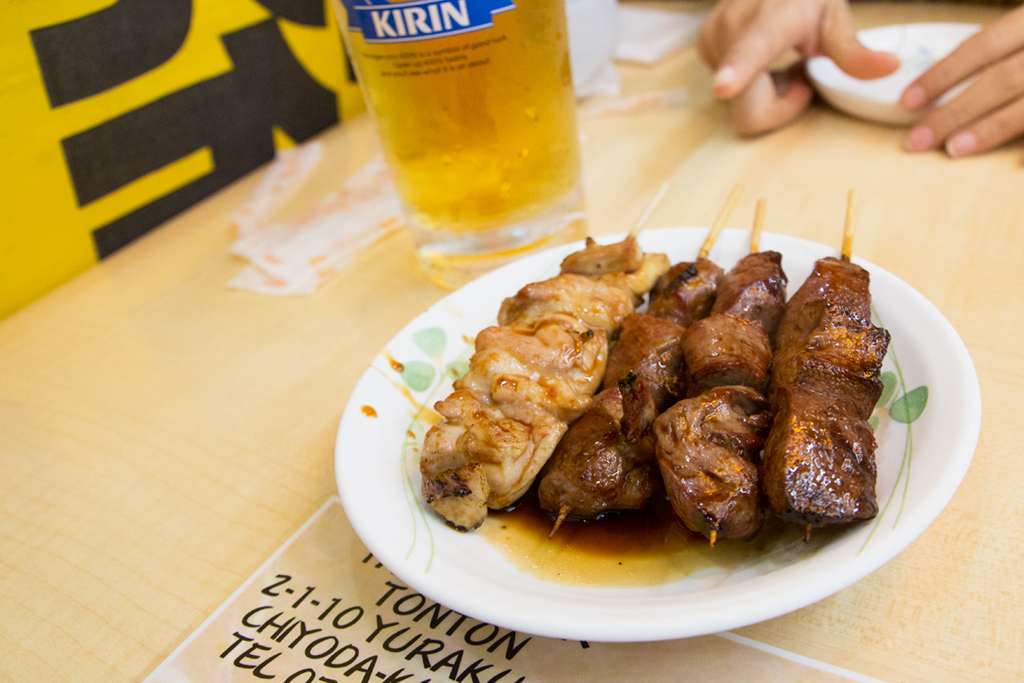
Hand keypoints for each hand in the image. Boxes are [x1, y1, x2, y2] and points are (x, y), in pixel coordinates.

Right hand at [699, 0, 899, 134]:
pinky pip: (731, 92)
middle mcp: (731, 26)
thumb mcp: (835, 20)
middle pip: (748, 107)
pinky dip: (753, 85)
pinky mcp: (705, 47)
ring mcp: (712, 38)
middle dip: (779, 106)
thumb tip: (890, 67)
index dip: (737, 71)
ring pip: (739, 104)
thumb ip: (855, 53)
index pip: (751, 49)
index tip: (724, 87)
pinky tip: (765, 61)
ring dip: (767, 93)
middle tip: (801, 76)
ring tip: (781, 63)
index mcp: (769, 18)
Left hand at [902, 6, 1023, 157]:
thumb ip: (1005, 46)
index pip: (986, 44)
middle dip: (957, 110)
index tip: (908, 101)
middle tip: (917, 140)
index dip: (944, 73)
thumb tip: (950, 85)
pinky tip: (1017, 166)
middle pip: (1004, 79)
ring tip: (954, 150)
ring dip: (993, 129)